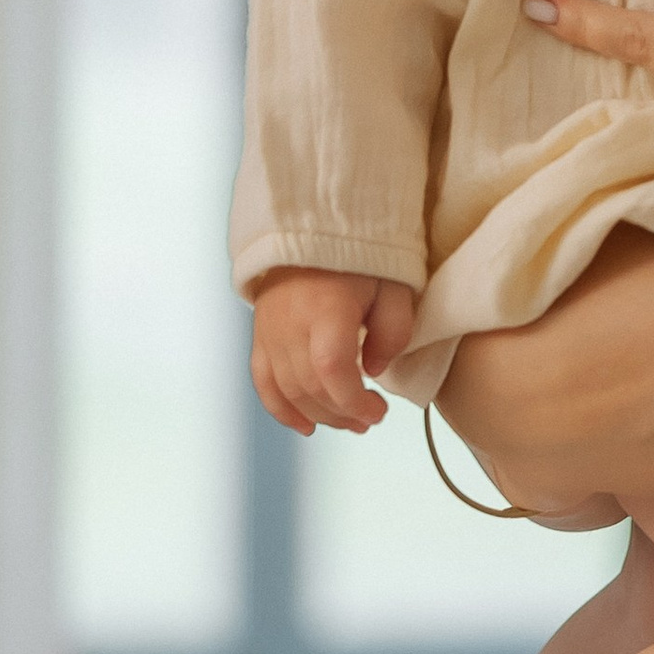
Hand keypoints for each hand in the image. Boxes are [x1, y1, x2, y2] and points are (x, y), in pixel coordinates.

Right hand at [251, 266, 416, 435]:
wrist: (312, 227)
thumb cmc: (360, 256)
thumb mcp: (394, 285)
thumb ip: (393, 331)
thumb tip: (374, 372)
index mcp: (327, 308)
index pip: (331, 370)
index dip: (353, 401)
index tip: (378, 412)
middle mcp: (291, 323)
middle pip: (310, 387)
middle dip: (343, 413)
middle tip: (370, 420)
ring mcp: (269, 330)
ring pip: (287, 390)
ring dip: (320, 415)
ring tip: (348, 423)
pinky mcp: (260, 334)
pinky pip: (263, 381)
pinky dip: (281, 409)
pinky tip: (305, 425)